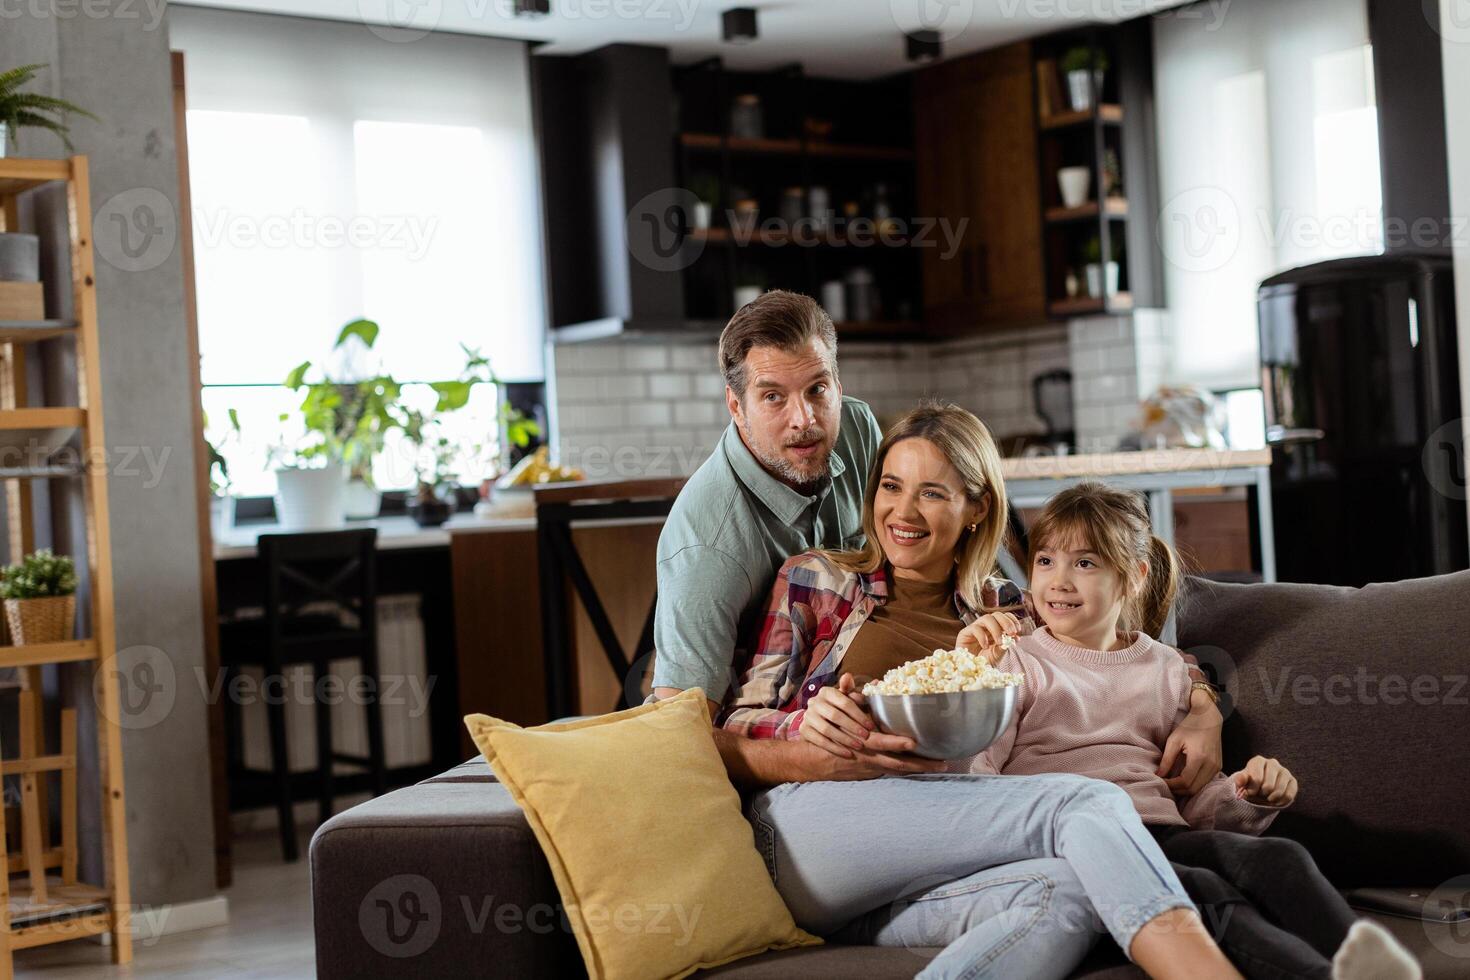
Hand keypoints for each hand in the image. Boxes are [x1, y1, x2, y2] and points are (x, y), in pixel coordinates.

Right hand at [799, 673, 944, 777]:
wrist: (814, 759)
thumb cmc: (828, 730)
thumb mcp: (835, 713)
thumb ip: (845, 695)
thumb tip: (849, 677)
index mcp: (861, 740)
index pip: (881, 742)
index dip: (897, 743)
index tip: (914, 742)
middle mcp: (867, 756)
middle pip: (896, 763)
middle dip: (919, 764)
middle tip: (941, 763)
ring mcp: (870, 768)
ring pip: (898, 770)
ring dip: (918, 769)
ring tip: (939, 766)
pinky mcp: (872, 772)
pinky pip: (894, 773)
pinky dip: (908, 773)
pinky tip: (923, 771)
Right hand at [955, 612, 1023, 658]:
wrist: (971, 670)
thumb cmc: (984, 661)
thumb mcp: (998, 654)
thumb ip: (1006, 645)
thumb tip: (1016, 637)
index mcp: (996, 628)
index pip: (1005, 617)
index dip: (1012, 620)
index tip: (1018, 630)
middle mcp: (986, 626)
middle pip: (996, 614)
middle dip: (1006, 622)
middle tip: (1012, 633)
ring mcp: (975, 628)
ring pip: (986, 618)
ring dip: (996, 629)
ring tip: (999, 642)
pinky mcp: (965, 633)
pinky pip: (974, 628)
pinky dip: (982, 637)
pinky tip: (985, 646)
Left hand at [1158, 692, 1223, 795]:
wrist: (1209, 718)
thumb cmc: (1190, 726)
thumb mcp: (1174, 740)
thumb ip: (1166, 760)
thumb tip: (1159, 775)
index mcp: (1200, 757)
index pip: (1185, 781)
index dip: (1171, 785)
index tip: (1160, 781)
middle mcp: (1211, 765)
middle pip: (1193, 789)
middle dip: (1177, 790)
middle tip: (1165, 784)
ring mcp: (1217, 767)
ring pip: (1200, 788)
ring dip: (1185, 789)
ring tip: (1172, 782)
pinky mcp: (1219, 767)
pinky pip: (1205, 782)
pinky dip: (1194, 784)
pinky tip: (1183, 778)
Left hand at [1232, 756, 1296, 805]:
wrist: (1259, 790)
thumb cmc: (1249, 785)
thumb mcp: (1242, 783)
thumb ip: (1240, 780)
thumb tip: (1240, 780)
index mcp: (1258, 761)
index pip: (1257, 779)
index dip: (1252, 790)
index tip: (1249, 793)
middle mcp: (1272, 763)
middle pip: (1268, 786)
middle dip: (1262, 794)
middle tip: (1259, 794)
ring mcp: (1284, 771)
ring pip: (1280, 791)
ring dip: (1271, 799)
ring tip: (1266, 797)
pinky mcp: (1292, 780)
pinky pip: (1289, 795)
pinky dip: (1281, 802)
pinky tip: (1275, 801)